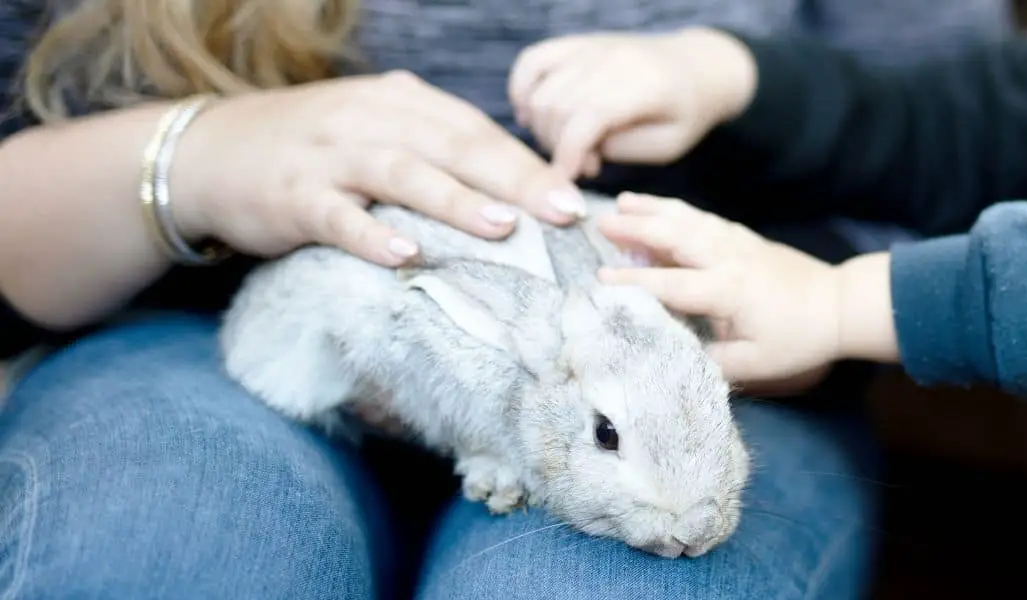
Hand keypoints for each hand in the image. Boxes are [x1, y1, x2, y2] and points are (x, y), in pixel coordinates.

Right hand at [170, 71, 589, 267]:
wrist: (209, 151)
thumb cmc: (315, 150)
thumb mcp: (378, 132)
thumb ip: (436, 151)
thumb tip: (516, 191)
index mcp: (398, 101)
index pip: (473, 129)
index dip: (525, 163)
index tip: (573, 197)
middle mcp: (367, 119)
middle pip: (450, 145)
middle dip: (512, 179)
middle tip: (560, 213)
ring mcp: (328, 156)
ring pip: (400, 172)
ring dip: (453, 200)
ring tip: (502, 227)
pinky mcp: (291, 195)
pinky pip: (336, 215)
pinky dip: (370, 234)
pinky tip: (405, 255)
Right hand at [508, 27, 756, 180]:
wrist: (698, 70)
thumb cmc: (684, 114)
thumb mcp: (664, 145)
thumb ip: (619, 148)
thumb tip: (575, 152)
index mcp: (643, 84)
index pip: (587, 117)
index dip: (568, 154)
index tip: (565, 182)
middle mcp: (611, 57)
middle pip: (557, 106)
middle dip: (559, 146)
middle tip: (585, 164)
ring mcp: (590, 47)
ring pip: (540, 90)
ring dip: (544, 127)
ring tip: (571, 145)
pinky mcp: (576, 44)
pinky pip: (531, 61)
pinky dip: (522, 90)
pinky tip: (533, 115)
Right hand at [595, 193, 898, 394]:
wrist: (840, 305)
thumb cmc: (797, 339)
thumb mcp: (754, 364)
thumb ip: (710, 363)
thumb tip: (672, 358)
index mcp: (726, 290)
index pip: (670, 284)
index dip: (633, 282)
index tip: (599, 279)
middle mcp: (726, 259)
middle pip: (674, 237)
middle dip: (635, 228)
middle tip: (600, 223)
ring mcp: (736, 243)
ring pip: (688, 219)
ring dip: (653, 209)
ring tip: (622, 200)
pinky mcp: (744, 237)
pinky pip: (704, 218)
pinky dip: (678, 210)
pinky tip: (661, 207)